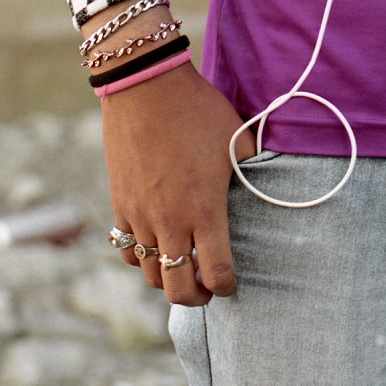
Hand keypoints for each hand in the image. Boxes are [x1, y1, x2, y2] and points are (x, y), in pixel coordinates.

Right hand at [100, 62, 256, 305]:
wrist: (146, 87)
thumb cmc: (198, 110)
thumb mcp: (238, 139)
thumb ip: (254, 170)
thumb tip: (266, 183)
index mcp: (205, 210)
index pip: (217, 273)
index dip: (227, 286)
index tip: (231, 283)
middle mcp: (170, 221)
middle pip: (178, 289)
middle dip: (196, 297)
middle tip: (207, 288)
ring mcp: (141, 216)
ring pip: (149, 274)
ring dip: (167, 277)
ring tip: (182, 267)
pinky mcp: (119, 205)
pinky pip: (126, 250)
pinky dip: (140, 257)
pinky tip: (155, 244)